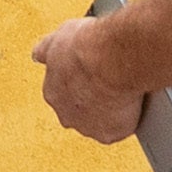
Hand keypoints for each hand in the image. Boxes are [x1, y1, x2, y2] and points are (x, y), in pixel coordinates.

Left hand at [31, 20, 143, 146]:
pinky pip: (119, 129)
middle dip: (92, 99)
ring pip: (99, 121)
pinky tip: (132, 102)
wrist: (110, 59)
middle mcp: (66, 113)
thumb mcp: (59, 37)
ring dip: (109, 110)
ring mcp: (87, 126)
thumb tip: (39, 53)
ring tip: (123, 90)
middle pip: (79, 111)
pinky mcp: (109, 134)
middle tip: (108, 80)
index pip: (63, 92)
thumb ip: (48, 50)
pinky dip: (126, 118)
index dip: (79, 82)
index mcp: (52, 91)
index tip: (91, 71)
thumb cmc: (86, 46)